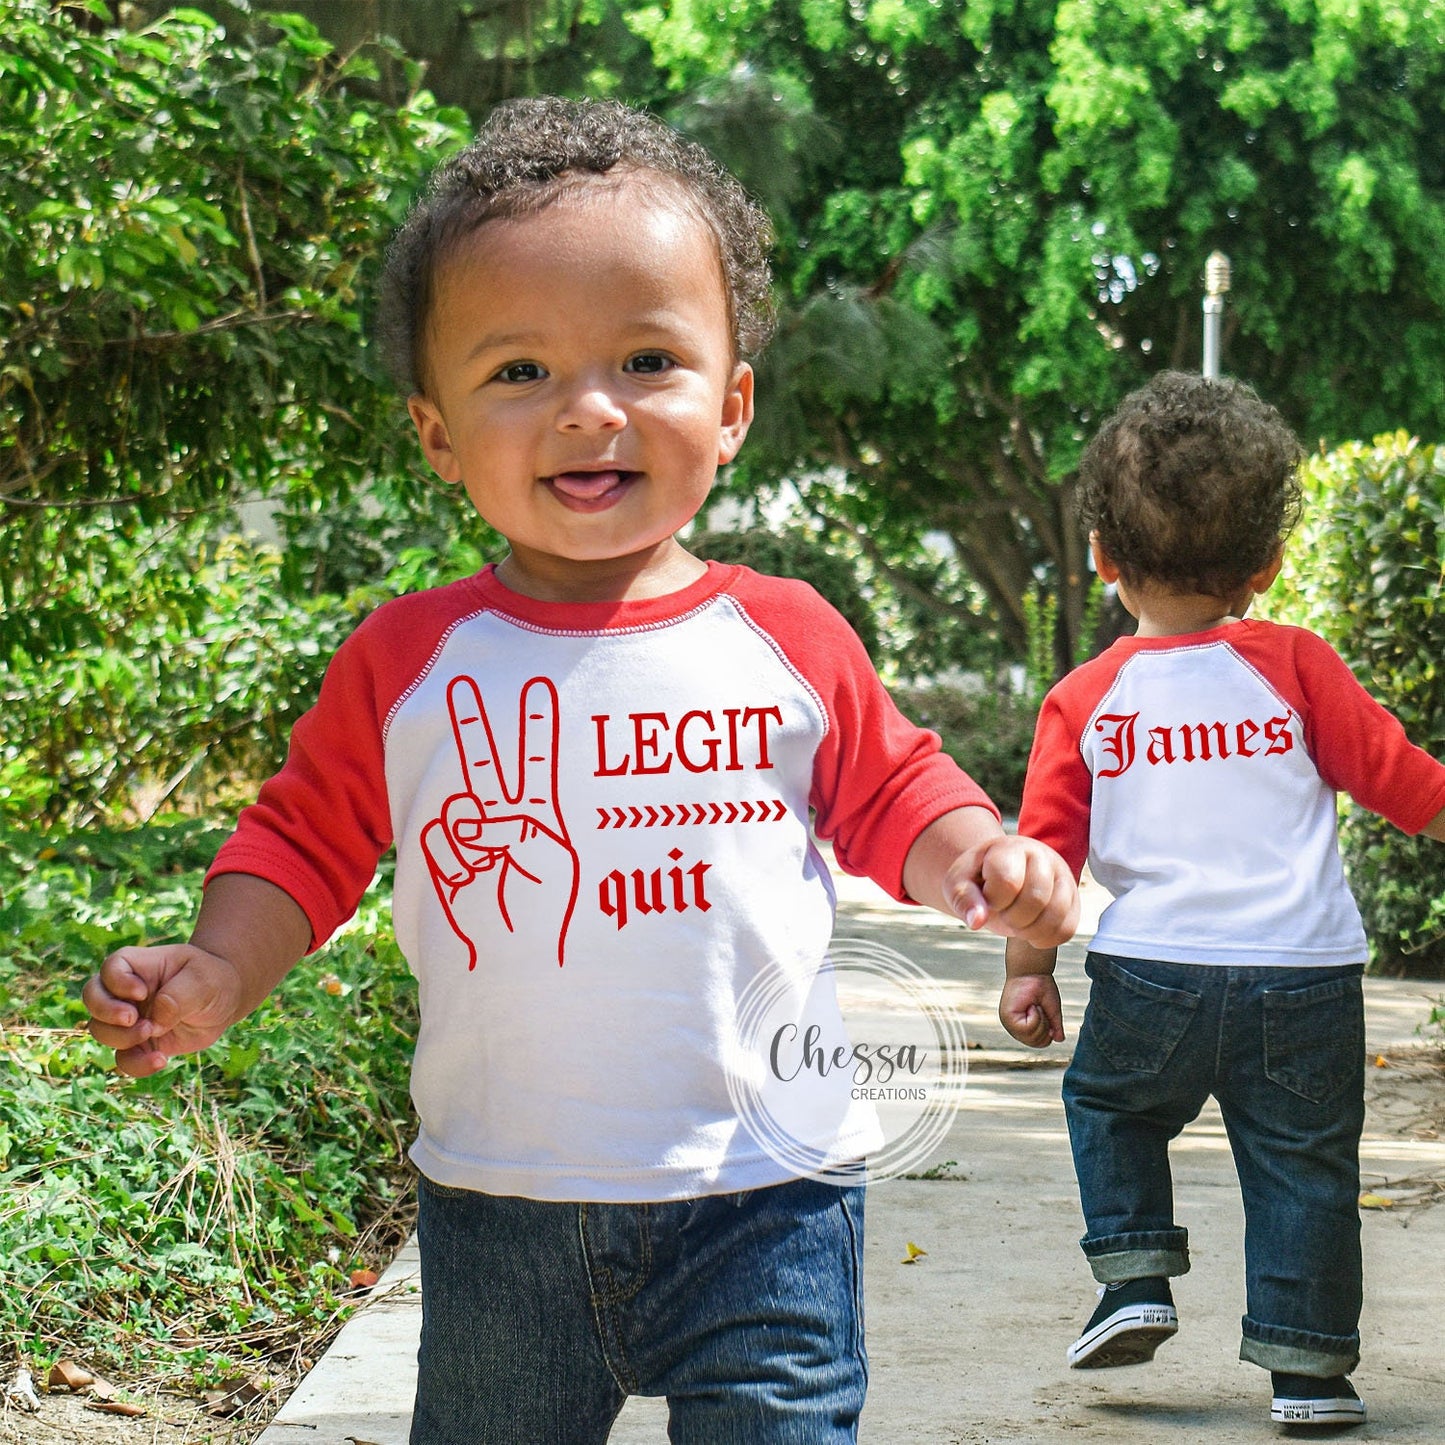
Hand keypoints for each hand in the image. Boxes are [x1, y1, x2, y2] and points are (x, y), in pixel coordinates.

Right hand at [83, 944, 243, 1076]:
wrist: (226, 1000)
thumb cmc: (212, 979)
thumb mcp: (203, 980)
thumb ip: (177, 996)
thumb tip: (154, 1022)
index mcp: (141, 965)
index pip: (111, 967)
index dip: (117, 982)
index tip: (142, 992)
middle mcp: (127, 991)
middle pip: (92, 997)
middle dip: (106, 1011)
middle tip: (133, 1018)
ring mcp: (130, 1018)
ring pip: (100, 1030)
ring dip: (121, 1038)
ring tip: (152, 1032)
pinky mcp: (140, 1043)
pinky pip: (123, 1059)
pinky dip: (136, 1065)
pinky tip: (161, 1060)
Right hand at [421, 674, 579, 967]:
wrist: (522, 963)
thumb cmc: (549, 909)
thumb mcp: (547, 852)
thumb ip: (509, 821)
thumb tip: (462, 818)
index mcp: (542, 812)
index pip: (536, 757)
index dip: (535, 722)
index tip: (536, 683)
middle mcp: (506, 818)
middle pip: (485, 760)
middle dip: (471, 722)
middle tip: (457, 680)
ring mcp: (474, 838)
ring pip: (457, 808)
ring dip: (473, 838)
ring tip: (493, 866)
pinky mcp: (445, 860)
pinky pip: (439, 838)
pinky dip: (455, 859)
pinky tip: (472, 880)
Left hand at [942, 835, 1078, 947]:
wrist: (997, 874)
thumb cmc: (978, 878)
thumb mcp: (959, 884)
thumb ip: (964, 900)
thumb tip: (976, 921)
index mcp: (1010, 848)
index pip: (1008, 881)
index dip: (994, 901)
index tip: (987, 898)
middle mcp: (1042, 856)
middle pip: (1036, 898)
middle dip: (1013, 918)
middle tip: (1002, 914)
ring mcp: (1062, 876)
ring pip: (1057, 914)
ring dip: (1030, 931)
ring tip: (1016, 923)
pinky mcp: (1074, 899)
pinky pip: (1068, 929)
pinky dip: (1046, 938)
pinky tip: (1031, 931)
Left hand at [1000, 973, 1064, 1046]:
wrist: (1032, 970)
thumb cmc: (1041, 986)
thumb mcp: (1052, 1010)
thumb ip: (1055, 1026)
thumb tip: (1059, 1039)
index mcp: (1023, 1025)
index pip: (1040, 1042)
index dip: (1049, 1032)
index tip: (1046, 1013)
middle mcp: (1014, 1026)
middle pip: (1036, 1043)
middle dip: (1045, 1026)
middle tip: (1040, 1008)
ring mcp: (1009, 1023)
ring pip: (1031, 1038)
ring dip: (1040, 1021)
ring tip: (1035, 1006)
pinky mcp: (1007, 1018)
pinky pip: (1026, 1029)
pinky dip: (1035, 1018)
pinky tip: (1031, 1006)